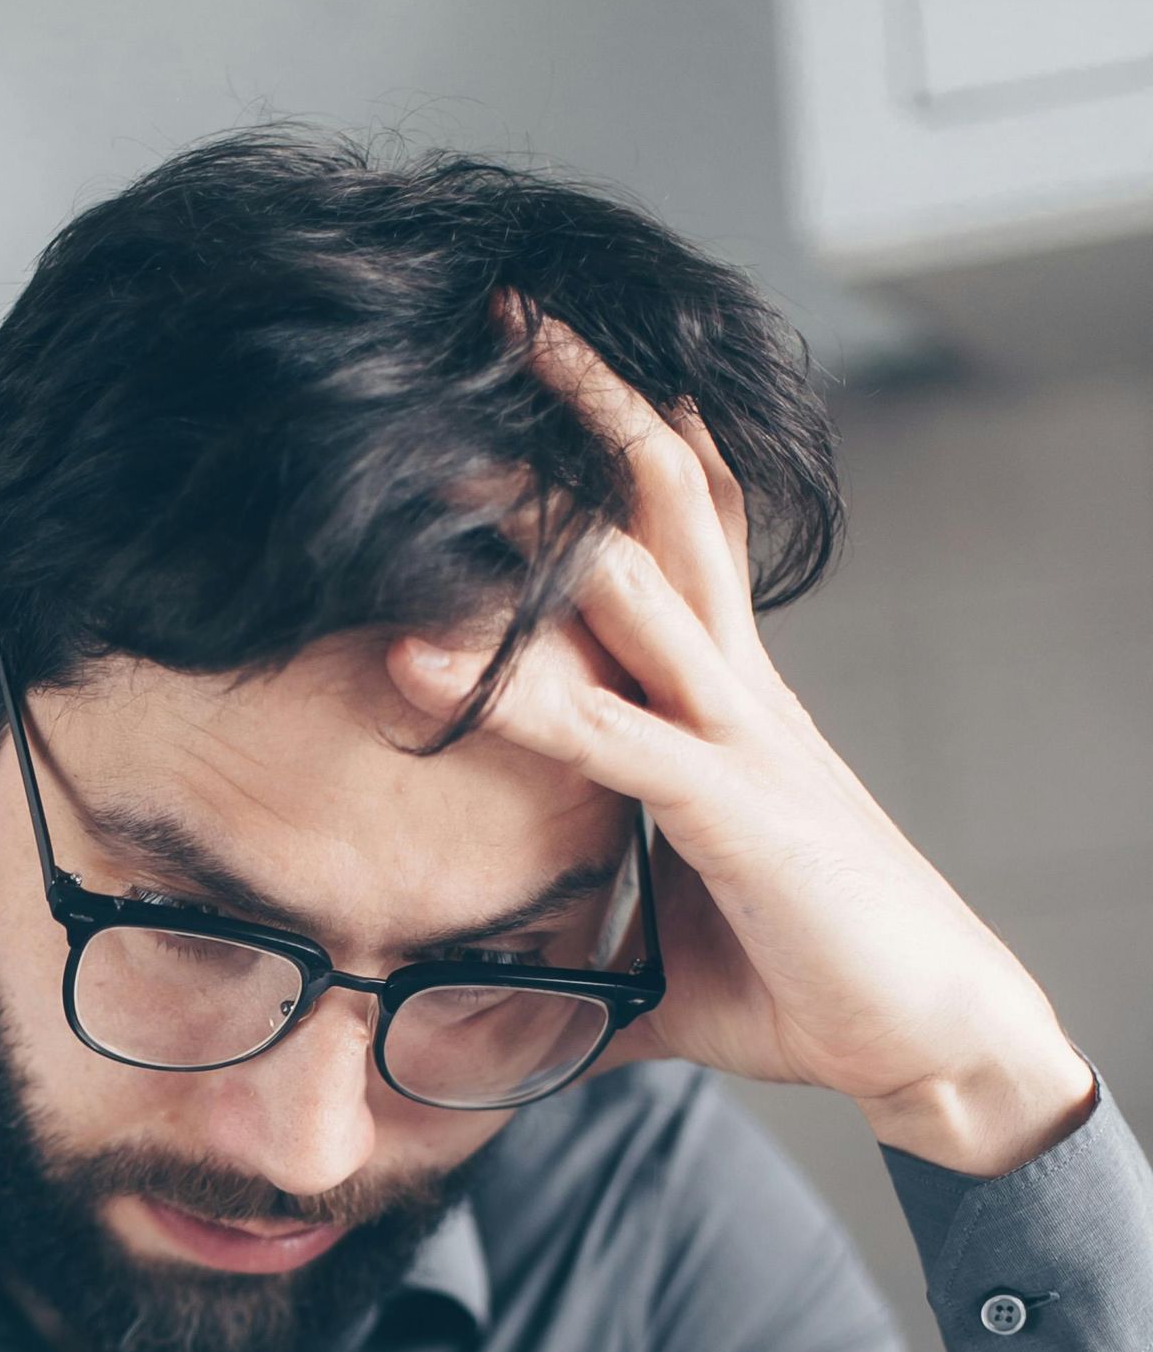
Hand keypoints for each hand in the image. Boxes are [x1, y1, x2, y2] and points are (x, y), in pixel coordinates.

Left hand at [388, 317, 1095, 1177]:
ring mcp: (740, 739)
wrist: (930, 1038)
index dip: (624, 443)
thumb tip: (509, 1011)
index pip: (686, 532)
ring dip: (533, 514)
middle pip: (665, 504)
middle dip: (586, 406)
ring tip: (439, 441)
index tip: (547, 372)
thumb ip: (590, 960)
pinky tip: (421, 660)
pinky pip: (606, 729)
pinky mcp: (731, 808)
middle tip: (506, 313)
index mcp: (732, 704)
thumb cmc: (815, 983)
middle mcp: (739, 692)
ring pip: (634, 580)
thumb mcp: (675, 960)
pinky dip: (511, 692)